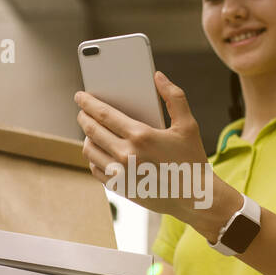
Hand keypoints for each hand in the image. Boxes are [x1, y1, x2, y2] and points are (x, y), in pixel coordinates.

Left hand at [75, 69, 219, 222]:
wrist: (195, 198)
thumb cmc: (192, 159)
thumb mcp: (188, 125)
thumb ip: (174, 97)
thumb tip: (158, 76)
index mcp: (141, 135)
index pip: (103, 114)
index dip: (88, 103)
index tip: (80, 96)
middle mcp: (126, 155)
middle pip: (92, 130)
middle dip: (83, 117)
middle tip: (82, 111)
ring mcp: (121, 174)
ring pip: (90, 150)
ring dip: (87, 137)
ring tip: (91, 130)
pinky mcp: (120, 188)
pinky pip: (96, 169)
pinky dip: (93, 158)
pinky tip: (98, 151)